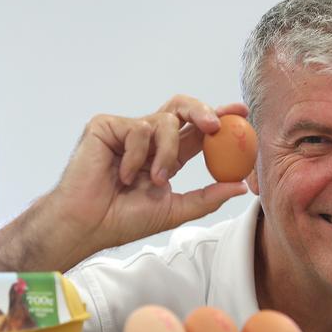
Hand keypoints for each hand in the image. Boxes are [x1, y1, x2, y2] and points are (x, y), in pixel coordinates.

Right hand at [51, 95, 248, 257]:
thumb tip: (242, 186)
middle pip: (182, 107)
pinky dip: (135, 156)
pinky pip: (136, 130)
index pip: (198, 131)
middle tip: (215, 126)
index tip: (242, 114)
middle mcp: (150, 139)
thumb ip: (208, 197)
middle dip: (203, 111)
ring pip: (164, 121)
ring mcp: (128, 131)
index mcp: (167, 155)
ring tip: (153, 180)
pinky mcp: (106, 126)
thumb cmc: (125, 220)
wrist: (88, 224)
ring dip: (165, 153)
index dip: (220, 118)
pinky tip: (121, 175)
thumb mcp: (176, 209)